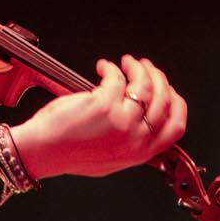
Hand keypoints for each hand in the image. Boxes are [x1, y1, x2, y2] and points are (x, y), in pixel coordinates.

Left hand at [9, 56, 186, 179]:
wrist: (43, 152)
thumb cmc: (69, 153)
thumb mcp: (112, 158)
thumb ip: (132, 142)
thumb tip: (144, 116)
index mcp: (140, 153)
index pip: (175, 127)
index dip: (176, 104)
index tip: (169, 91)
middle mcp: (135, 139)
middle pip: (164, 101)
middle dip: (159, 78)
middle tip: (146, 68)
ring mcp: (121, 121)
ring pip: (146, 85)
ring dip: (139, 68)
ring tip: (127, 62)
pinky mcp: (104, 104)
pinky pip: (117, 77)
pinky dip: (112, 67)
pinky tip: (104, 67)